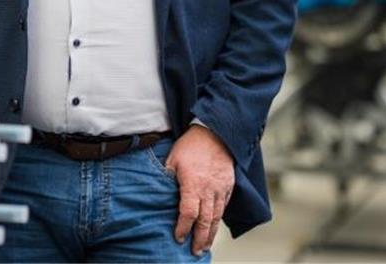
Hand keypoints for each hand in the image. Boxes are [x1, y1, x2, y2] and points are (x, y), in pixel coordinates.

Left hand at [164, 124, 234, 255]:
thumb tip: (157, 189)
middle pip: (205, 221)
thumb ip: (167, 176)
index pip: (188, 213)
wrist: (215, 133)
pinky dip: (219, 219)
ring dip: (211, 234)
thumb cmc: (190, 145)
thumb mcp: (172, 159)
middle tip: (195, 252)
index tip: (178, 237)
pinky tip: (214, 226)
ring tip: (205, 246)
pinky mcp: (228, 186)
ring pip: (216, 217)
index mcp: (193, 185)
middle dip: (199, 239)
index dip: (183, 228)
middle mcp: (209, 190)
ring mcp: (220, 189)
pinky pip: (224, 206)